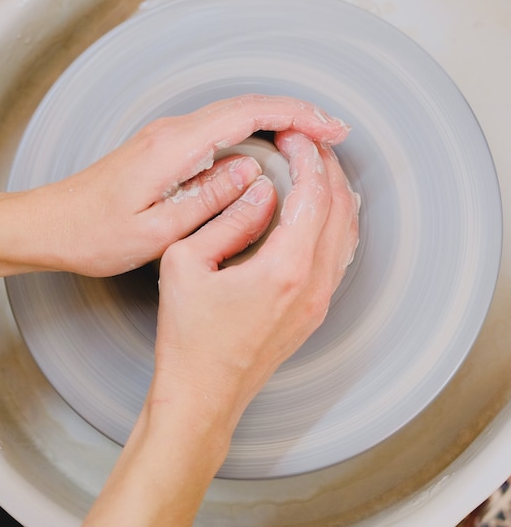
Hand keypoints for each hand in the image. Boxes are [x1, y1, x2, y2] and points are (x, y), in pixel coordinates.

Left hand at [14, 94, 349, 275]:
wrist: (48, 224)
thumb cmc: (92, 234)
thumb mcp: (153, 232)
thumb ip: (205, 201)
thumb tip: (252, 174)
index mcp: (173, 148)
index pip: (247, 114)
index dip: (296, 116)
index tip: (330, 130)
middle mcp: (172, 133)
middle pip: (246, 107)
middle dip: (296, 115)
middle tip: (334, 136)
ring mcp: (167, 138)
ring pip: (234, 118)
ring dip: (276, 124)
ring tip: (313, 145)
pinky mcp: (164, 150)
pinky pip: (218, 132)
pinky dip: (252, 136)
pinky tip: (268, 155)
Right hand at [84, 130, 358, 526]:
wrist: (203, 395)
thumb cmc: (189, 337)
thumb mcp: (185, 264)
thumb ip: (225, 220)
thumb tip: (256, 192)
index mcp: (285, 267)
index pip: (314, 193)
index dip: (306, 156)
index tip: (291, 135)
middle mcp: (314, 283)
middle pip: (341, 208)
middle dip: (327, 167)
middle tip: (304, 143)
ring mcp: (319, 301)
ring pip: (347, 232)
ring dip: (335, 194)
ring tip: (313, 168)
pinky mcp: (313, 312)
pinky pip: (339, 255)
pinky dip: (334, 222)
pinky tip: (316, 211)